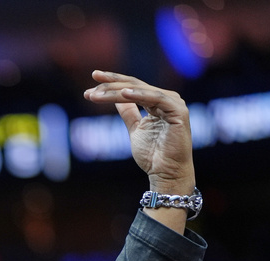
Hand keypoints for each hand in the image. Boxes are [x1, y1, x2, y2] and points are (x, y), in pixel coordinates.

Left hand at [84, 70, 194, 195]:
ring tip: (98, 94)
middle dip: (111, 85)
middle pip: (134, 86)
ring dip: (117, 91)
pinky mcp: (178, 111)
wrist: (166, 173)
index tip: (93, 78)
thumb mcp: (135, 129)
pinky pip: (156, 98)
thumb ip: (128, 112)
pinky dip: (140, 95)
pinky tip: (123, 94)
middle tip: (91, 86)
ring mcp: (173, 103)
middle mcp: (166, 99)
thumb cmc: (153, 155)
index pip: (132, 87)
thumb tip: (116, 97)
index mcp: (156, 101)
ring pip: (140, 91)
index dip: (113, 82)